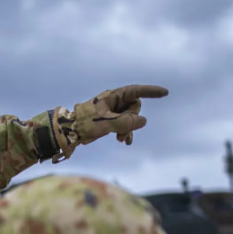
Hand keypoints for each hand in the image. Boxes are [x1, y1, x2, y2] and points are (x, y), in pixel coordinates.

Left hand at [52, 84, 168, 158]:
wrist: (67, 133)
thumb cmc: (84, 124)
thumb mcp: (107, 123)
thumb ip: (126, 121)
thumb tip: (143, 121)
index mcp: (112, 96)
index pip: (136, 91)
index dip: (151, 91)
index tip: (165, 93)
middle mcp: (113, 102)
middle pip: (134, 108)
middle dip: (132, 121)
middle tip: (122, 133)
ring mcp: (111, 111)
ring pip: (129, 118)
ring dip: (128, 129)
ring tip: (122, 140)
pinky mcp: (108, 121)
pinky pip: (122, 125)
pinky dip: (124, 132)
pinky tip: (124, 142)